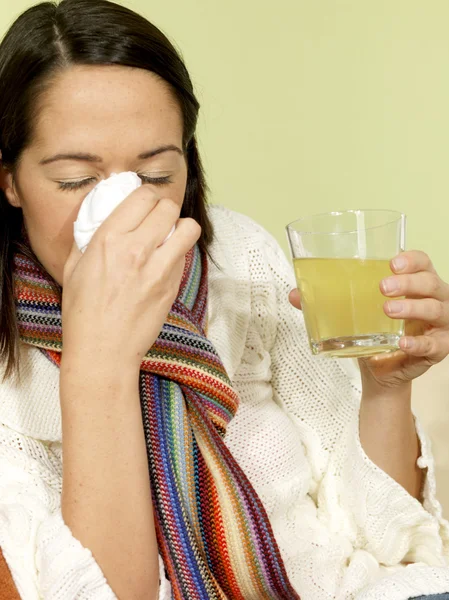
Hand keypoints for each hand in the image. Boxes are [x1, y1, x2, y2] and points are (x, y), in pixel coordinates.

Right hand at [61, 187, 200, 368]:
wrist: (102, 350)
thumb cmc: (83, 312)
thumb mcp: (74, 267)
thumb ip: (89, 237)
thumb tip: (102, 215)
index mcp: (108, 240)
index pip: (142, 196)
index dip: (146, 195)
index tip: (144, 203)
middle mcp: (136, 250)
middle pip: (168, 207)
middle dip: (164, 208)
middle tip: (158, 219)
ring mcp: (158, 270)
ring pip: (188, 229)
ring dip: (181, 228)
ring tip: (170, 237)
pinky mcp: (171, 287)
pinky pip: (184, 257)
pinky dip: (178, 254)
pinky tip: (164, 263)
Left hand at [289, 251, 448, 388]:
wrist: (378, 371)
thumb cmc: (370, 333)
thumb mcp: (349, 314)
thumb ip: (325, 303)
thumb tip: (294, 294)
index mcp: (415, 284)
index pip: (423, 262)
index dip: (411, 259)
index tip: (391, 263)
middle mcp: (433, 300)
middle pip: (432, 282)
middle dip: (409, 282)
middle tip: (383, 287)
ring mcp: (439, 325)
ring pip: (436, 309)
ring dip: (413, 307)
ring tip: (388, 310)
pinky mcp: (438, 349)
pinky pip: (433, 344)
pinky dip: (419, 342)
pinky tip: (402, 343)